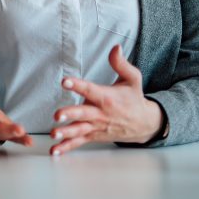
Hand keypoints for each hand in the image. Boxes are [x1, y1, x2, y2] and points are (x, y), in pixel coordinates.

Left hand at [49, 44, 163, 155]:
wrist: (145, 123)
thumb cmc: (134, 98)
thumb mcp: (133, 79)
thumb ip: (121, 64)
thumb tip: (116, 47)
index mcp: (107, 97)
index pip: (90, 90)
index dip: (77, 85)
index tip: (65, 81)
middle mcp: (100, 113)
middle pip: (83, 114)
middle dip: (71, 114)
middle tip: (57, 115)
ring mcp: (96, 126)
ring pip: (80, 130)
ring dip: (66, 134)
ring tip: (53, 135)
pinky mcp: (94, 136)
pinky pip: (79, 142)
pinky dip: (67, 147)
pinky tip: (54, 151)